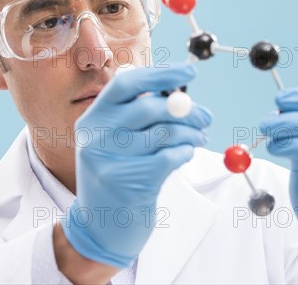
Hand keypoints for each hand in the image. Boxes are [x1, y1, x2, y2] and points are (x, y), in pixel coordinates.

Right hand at [62, 63, 211, 267]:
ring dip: (190, 133)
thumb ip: (138, 114)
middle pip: (150, 108)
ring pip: (164, 133)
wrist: (101, 227)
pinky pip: (169, 157)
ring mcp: (109, 161)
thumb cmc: (118, 174)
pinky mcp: (128, 183)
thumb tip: (177, 89)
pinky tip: (185, 155)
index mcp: (92, 119)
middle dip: (186, 109)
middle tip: (206, 116)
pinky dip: (185, 152)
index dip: (160, 74)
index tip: (190, 71)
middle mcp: (95, 137)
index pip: (125, 84)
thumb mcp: (116, 141)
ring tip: (199, 138)